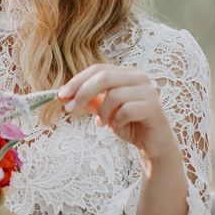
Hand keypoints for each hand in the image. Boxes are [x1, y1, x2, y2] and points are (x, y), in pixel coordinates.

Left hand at [58, 64, 180, 164]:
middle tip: (69, 109)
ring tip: (102, 123)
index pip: (97, 69)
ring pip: (115, 94)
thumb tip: (64, 95)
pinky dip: (117, 120)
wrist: (152, 145)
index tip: (60, 96)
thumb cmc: (127, 123)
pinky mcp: (154, 107)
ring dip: (102, 112)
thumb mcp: (102, 110)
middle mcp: (138, 77)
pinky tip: (117, 126)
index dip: (77, 81)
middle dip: (82, 93)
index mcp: (125, 73)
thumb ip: (88, 100)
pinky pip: (127, 110)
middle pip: (104, 77)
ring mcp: (148, 91)